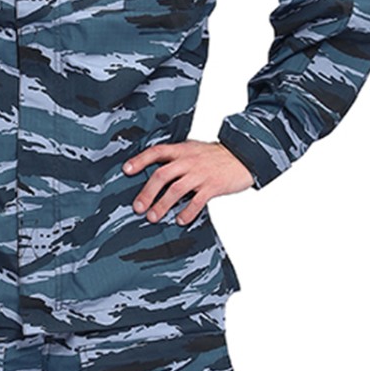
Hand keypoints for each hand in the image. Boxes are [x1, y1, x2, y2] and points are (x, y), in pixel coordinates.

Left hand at [124, 141, 253, 224]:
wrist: (243, 155)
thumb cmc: (215, 156)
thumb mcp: (194, 150)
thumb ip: (176, 158)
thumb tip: (155, 174)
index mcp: (182, 150)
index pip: (156, 152)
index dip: (140, 160)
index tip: (126, 171)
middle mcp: (188, 160)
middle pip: (162, 175)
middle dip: (148, 192)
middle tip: (138, 208)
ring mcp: (201, 173)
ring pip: (176, 189)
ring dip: (162, 205)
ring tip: (153, 217)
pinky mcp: (213, 186)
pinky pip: (197, 201)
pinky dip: (187, 212)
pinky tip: (180, 220)